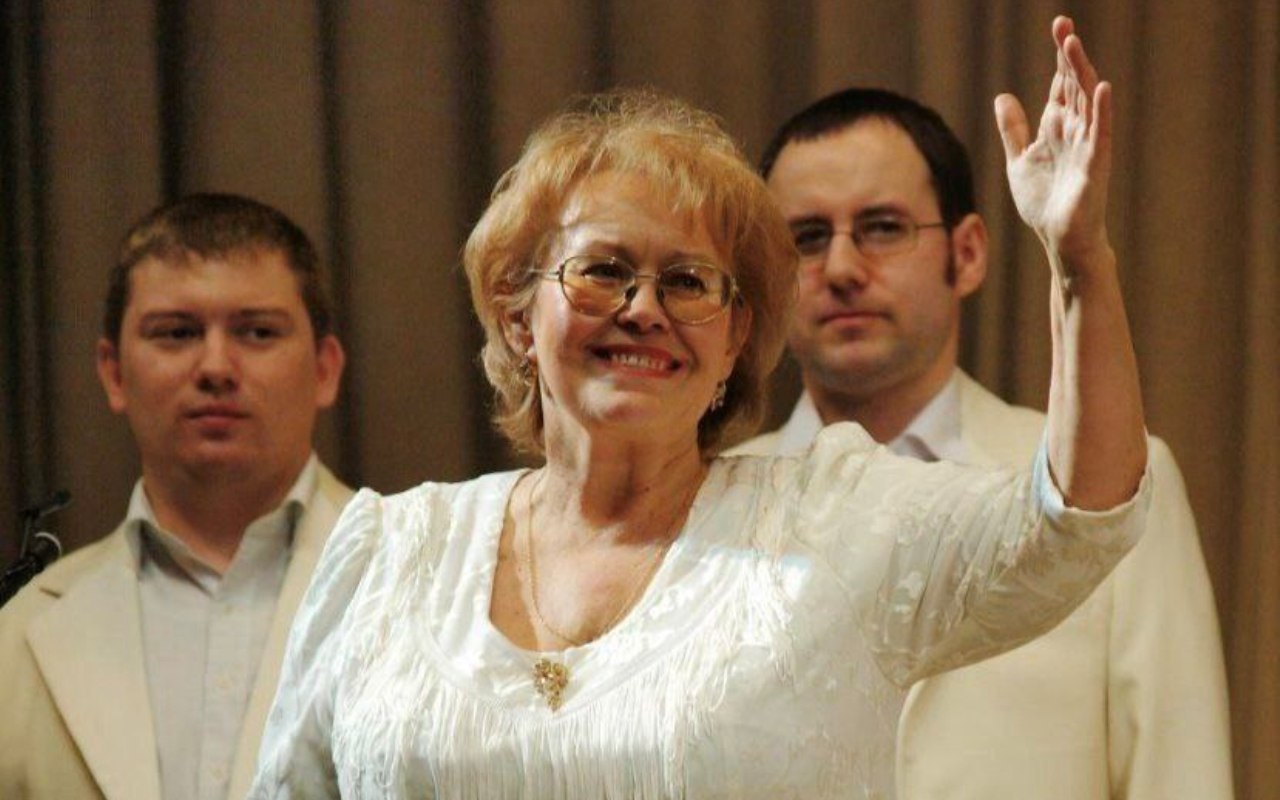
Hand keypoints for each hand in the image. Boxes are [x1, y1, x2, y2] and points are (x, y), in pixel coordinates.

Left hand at [996, 16, 1112, 268]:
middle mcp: (1074, 131)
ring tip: (1073, 44)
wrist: (1060, 239)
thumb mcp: (1019, 161)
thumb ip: (1013, 130)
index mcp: (1057, 128)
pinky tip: (1102, 88)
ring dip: (1081, 73)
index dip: (1059, 58)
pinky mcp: (1094, 166)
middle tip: (1063, 25)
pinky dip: (1102, 111)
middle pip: (1073, 85)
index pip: (1060, 85)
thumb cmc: (1044, 203)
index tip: (1059, 25)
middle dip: (1068, 56)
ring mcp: (1086, 146)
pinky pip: (1100, 134)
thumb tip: (1003, 96)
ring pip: (1086, 102)